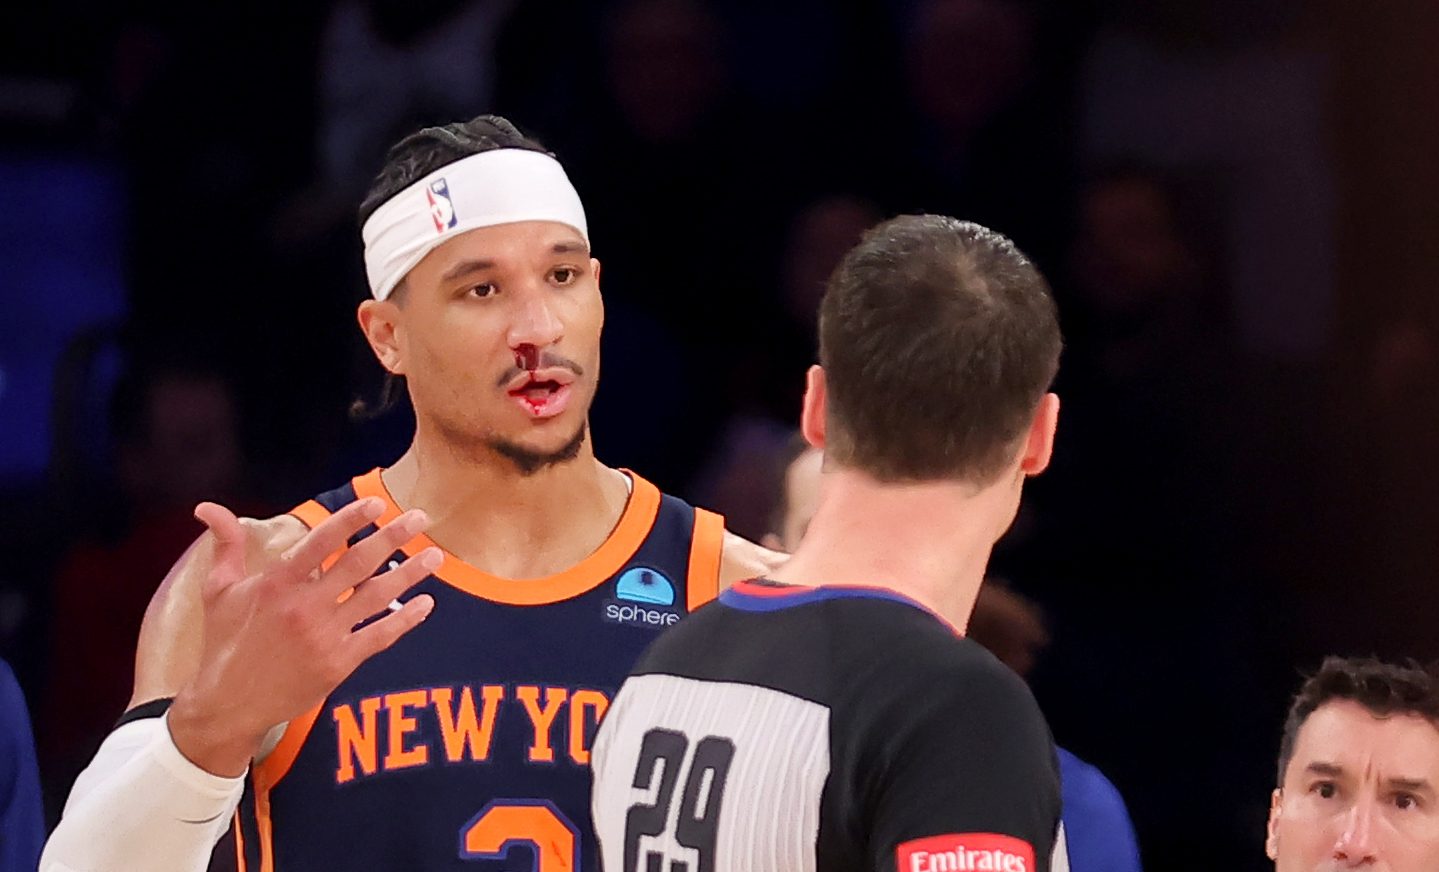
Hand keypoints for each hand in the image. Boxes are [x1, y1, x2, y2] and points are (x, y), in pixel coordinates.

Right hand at [168, 497, 439, 776]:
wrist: (228, 704)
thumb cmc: (225, 643)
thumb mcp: (218, 591)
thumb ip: (225, 545)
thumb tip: (208, 507)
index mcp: (277, 583)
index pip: (321, 542)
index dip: (350, 520)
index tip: (378, 504)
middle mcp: (303, 606)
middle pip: (358, 564)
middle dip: (393, 537)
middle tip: (420, 519)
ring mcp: (324, 636)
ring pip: (377, 597)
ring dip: (410, 574)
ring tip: (436, 556)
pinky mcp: (338, 663)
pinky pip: (381, 635)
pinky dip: (407, 619)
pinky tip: (427, 603)